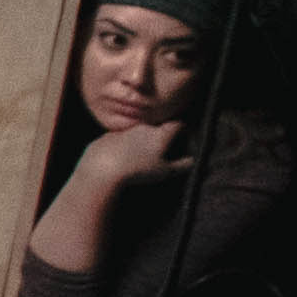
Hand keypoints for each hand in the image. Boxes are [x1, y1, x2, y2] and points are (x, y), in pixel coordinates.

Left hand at [72, 114, 187, 187]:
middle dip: (162, 134)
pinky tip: (122, 156)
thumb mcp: (165, 171)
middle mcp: (144, 127)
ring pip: (138, 131)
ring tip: (141, 154)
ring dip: (142, 138)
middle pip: (157, 126)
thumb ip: (181, 165)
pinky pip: (121, 138)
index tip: (184, 134)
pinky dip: (125, 144)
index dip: (183, 129)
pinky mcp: (109, 135)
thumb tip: (193, 161)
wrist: (103, 167)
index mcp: (160, 134)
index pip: (177, 124)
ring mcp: (125, 130)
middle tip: (164, 147)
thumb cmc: (138, 170)